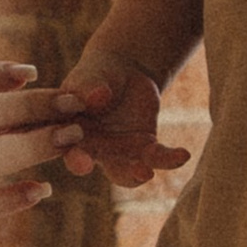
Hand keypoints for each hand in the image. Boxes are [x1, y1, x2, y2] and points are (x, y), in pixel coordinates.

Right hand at [54, 65, 191, 191]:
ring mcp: (117, 153)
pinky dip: (169, 159)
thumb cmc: (97, 73)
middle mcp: (90, 148)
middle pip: (92, 166)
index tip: (81, 162)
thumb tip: (97, 95)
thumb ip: (87, 86)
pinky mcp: (144, 148)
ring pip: (124, 171)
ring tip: (146, 172)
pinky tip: (183, 154)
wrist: (125, 72)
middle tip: (123, 172)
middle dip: (107, 172)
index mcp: (67, 131)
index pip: (64, 147)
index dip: (71, 156)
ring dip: (135, 174)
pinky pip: (156, 158)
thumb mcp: (88, 76)